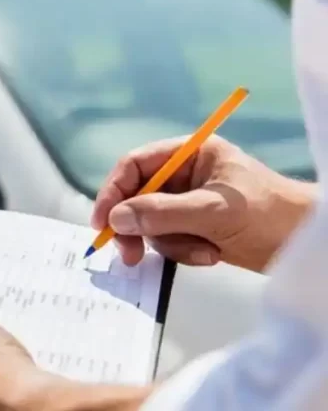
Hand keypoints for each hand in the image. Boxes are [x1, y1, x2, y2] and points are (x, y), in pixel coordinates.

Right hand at [91, 135, 315, 272]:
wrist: (307, 244)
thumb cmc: (269, 215)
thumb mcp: (212, 211)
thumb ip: (161, 213)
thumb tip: (116, 219)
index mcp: (191, 154)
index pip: (136, 166)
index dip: (113, 192)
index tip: (103, 223)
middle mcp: (186, 175)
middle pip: (137, 197)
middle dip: (137, 226)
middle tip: (130, 255)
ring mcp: (190, 202)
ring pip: (151, 224)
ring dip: (170, 243)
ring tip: (203, 251)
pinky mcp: (196, 228)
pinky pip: (169, 240)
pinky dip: (184, 252)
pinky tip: (212, 255)